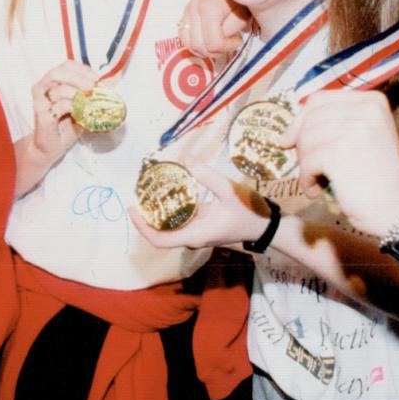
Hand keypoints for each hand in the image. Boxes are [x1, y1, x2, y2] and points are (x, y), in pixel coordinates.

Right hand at [27, 60, 99, 162]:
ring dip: (78, 93)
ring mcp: (40, 100)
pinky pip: (59, 106)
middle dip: (79, 78)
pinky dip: (74, 107)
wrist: (52, 147)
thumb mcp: (83, 105)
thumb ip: (92, 94)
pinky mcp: (41, 114)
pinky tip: (82, 113)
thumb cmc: (67, 125)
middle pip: (59, 72)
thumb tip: (111, 82)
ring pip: (58, 87)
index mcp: (52, 81)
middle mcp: (43, 87)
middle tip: (94, 87)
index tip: (99, 80)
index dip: (84, 70)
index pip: (68, 65)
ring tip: (89, 101)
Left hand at [129, 161, 270, 250]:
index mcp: (197, 235)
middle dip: (146, 217)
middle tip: (137, 195)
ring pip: (170, 228)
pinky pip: (180, 221)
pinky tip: (167, 192)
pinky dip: (171, 210)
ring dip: (157, 213)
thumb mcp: (229, 191)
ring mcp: (197, 234)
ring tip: (147, 192)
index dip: (143, 228)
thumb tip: (186, 159)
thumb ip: (207, 175)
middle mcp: (194, 238)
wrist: (266, 226)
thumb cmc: (250, 212)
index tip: (132, 211)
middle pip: (161, 234)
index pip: (161, 240)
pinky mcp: (201, 227)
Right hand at [180, 0, 248, 57]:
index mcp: (208, 8)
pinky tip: (209, 39)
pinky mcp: (184, 15)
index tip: (238, 40)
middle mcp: (193, 10)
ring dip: (205, 49)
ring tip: (220, 41)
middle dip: (217, 50)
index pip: (213, 43)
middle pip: (199, 46)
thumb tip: (220, 40)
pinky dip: (196, 44)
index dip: (227, 47)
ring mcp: (186, 12)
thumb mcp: (243, 14)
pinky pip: (184, 38)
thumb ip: (231, 29)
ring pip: (189, 44)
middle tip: (229, 43)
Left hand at [286, 90, 398, 239]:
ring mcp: (354, 129)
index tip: (290, 139)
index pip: (320, 99)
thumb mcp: (364, 138)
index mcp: (373, 101)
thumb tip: (290, 130)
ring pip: (305, 139)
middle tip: (310, 169)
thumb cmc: (376, 179)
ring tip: (318, 181)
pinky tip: (317, 190)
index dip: (300, 119)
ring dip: (305, 165)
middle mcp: (366, 110)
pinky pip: (307, 162)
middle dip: (302, 146)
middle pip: (310, 119)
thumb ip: (336, 124)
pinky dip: (307, 180)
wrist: (398, 210)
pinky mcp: (340, 152)